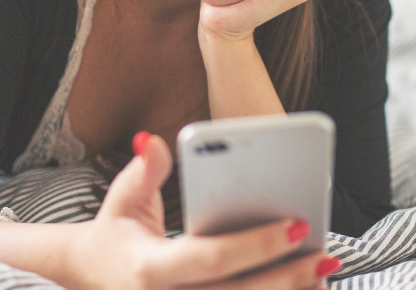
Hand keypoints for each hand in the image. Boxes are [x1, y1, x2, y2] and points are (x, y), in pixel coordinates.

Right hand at [68, 133, 338, 289]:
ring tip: (324, 275)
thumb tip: (152, 140)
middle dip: (288, 276)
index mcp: (150, 269)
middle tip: (326, 255)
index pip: (213, 258)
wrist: (89, 278)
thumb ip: (143, 172)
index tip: (298, 224)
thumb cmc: (116, 234)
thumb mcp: (122, 200)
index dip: (258, 244)